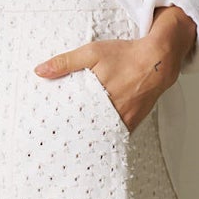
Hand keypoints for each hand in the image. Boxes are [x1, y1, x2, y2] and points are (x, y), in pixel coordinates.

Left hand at [33, 5, 194, 132]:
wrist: (158, 60)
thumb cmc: (125, 55)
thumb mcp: (91, 53)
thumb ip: (65, 62)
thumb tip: (40, 71)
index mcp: (99, 98)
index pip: (76, 122)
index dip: (63, 132)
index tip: (51, 138)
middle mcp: (114, 112)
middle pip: (90, 132)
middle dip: (75, 139)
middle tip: (60, 145)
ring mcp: (126, 119)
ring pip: (104, 135)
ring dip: (92, 138)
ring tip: (76, 145)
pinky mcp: (135, 120)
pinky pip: (119, 132)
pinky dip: (109, 134)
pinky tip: (99, 136)